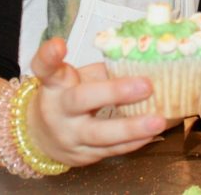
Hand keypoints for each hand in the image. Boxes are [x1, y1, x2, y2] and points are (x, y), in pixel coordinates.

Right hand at [25, 38, 165, 167]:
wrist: (42, 136)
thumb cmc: (67, 98)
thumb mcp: (75, 79)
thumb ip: (101, 71)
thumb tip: (140, 64)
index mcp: (54, 83)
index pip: (45, 67)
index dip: (50, 56)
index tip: (59, 45)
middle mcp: (57, 109)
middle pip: (81, 99)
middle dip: (114, 92)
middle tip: (146, 86)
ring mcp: (68, 135)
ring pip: (99, 133)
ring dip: (132, 128)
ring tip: (158, 121)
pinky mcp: (81, 155)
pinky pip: (110, 150)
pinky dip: (132, 142)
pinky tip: (150, 134)